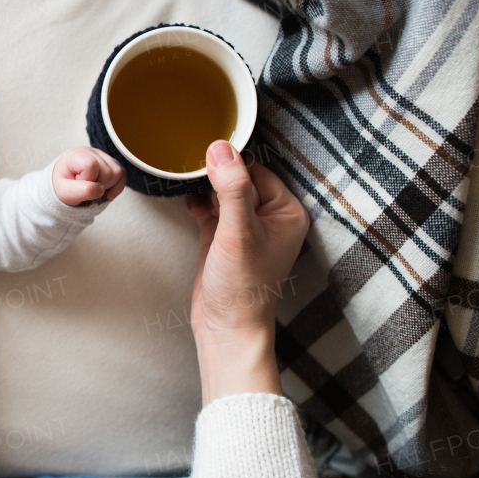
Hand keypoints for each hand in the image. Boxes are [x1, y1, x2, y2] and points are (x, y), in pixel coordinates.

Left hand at [52, 146, 125, 204]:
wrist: (64, 185)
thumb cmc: (63, 187)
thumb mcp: (65, 192)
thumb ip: (81, 191)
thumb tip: (101, 190)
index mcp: (75, 155)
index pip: (92, 164)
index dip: (89, 179)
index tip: (78, 184)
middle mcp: (89, 151)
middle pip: (107, 170)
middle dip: (98, 185)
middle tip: (85, 188)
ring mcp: (101, 155)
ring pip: (117, 172)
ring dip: (107, 186)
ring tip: (94, 188)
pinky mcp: (110, 162)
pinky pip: (123, 173)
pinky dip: (118, 186)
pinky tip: (108, 193)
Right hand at [184, 140, 309, 402]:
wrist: (226, 328)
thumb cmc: (242, 289)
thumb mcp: (237, 233)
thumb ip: (232, 189)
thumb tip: (221, 149)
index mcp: (287, 212)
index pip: (256, 169)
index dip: (230, 168)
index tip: (206, 166)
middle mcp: (271, 217)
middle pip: (239, 177)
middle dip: (214, 177)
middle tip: (194, 180)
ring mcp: (247, 226)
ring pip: (223, 190)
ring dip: (205, 189)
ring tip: (193, 197)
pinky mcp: (225, 236)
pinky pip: (212, 206)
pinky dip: (199, 203)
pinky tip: (191, 208)